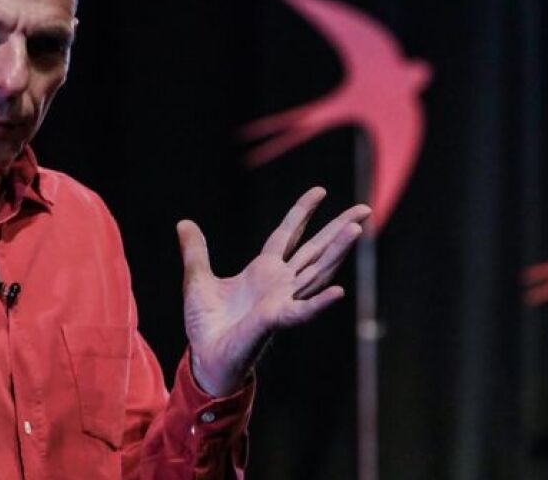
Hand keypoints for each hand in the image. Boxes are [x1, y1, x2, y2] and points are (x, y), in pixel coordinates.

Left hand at [176, 187, 370, 395]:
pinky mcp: (276, 321)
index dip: (302, 212)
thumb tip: (183, 223)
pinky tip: (338, 292)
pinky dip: (319, 303)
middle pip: (315, 250)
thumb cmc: (207, 324)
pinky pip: (302, 311)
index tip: (320, 191)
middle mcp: (280, 283)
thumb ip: (195, 251)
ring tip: (356, 231)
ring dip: (337, 253)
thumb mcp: (196, 279)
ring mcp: (282, 301)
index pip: (288, 234)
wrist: (205, 356)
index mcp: (263, 270)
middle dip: (338, 229)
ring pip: (316, 272)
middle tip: (363, 209)